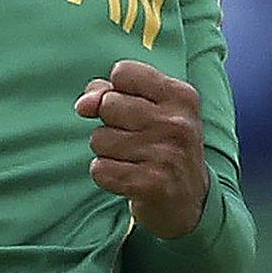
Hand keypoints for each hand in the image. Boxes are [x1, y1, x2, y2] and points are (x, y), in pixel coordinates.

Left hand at [74, 59, 209, 238]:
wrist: (188, 200)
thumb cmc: (159, 143)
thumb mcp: (147, 108)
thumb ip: (106, 92)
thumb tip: (83, 106)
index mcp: (182, 96)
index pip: (122, 72)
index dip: (116, 90)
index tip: (134, 107)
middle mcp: (178, 123)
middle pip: (107, 105)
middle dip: (110, 123)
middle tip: (136, 139)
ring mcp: (167, 155)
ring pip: (99, 139)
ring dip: (107, 151)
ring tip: (134, 159)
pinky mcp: (152, 185)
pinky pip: (100, 170)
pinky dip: (106, 175)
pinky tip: (129, 178)